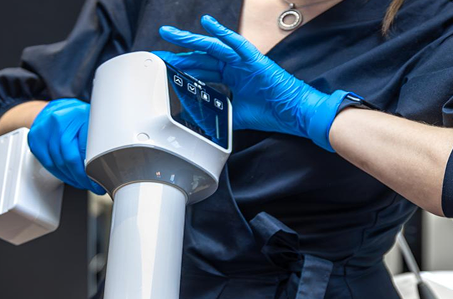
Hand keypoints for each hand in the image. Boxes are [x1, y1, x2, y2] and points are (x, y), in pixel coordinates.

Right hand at [28, 98, 105, 193]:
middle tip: (91, 185)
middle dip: (80, 178)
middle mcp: (58, 120)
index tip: (98, 182)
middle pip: (67, 159)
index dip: (90, 171)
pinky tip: (68, 176)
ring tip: (81, 182)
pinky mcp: (35, 139)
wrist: (58, 109)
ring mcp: (44, 129)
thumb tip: (108, 167)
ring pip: (56, 164)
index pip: (81, 151)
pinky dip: (59, 173)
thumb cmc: (78, 118)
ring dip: (70, 178)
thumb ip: (99, 141)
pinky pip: (47, 163)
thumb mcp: (94, 123)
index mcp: (77, 115)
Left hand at [154, 15, 351, 151]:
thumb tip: (198, 121)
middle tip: (158, 51)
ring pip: (211, 47)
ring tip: (170, 34)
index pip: (201, 70)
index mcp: (230, 77)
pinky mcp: (253, 59)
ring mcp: (242, 61)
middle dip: (179, 54)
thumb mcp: (234, 116)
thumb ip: (217, 113)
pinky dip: (221, 32)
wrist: (293, 113)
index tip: (164, 67)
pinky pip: (235, 43)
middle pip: (201, 57)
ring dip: (190, 40)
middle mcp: (234, 66)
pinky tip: (207, 23)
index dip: (182, 68)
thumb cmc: (270, 112)